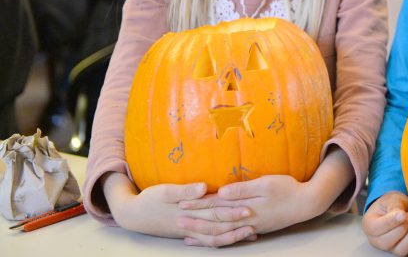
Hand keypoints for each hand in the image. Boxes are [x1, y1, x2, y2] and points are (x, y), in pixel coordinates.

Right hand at [102, 172, 254, 246]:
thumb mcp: (164, 191)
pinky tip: (233, 238)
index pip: (214, 210)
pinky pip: (207, 240)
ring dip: (233, 235)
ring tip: (251, 232)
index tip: (248, 206)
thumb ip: (185, 190)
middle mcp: (191, 223)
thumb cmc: (149, 199)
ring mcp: (190, 230)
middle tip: (255, 219)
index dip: (232, 210)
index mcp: (188, 210)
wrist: (132, 214)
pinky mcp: (188, 233)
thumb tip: (204, 187)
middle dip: (237, 223)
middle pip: (218, 224)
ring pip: (214, 236)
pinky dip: (221, 240)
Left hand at [179, 174, 318, 241]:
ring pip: (222, 233)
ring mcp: (250, 227)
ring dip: (204, 233)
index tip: (181, 202)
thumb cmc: (288, 189)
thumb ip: (242, 189)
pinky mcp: (255, 229)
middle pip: (215, 222)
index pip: (216, 206)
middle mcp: (245, 221)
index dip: (198, 204)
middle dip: (196, 221)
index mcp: (245, 207)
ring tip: (188, 234)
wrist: (307, 203)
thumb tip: (220, 193)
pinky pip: (231, 237)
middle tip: (177, 220)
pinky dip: (219, 238)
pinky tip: (212, 239)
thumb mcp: (266, 184)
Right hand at [362, 191, 407, 256]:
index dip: (391, 222)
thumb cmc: (392, 204)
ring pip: (402, 251)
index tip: (403, 213)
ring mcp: (392, 248)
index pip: (376, 229)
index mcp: (369, 226)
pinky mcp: (406, 250)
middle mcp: (378, 241)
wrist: (400, 209)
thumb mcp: (391, 200)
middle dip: (403, 228)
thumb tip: (401, 216)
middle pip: (387, 243)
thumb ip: (395, 207)